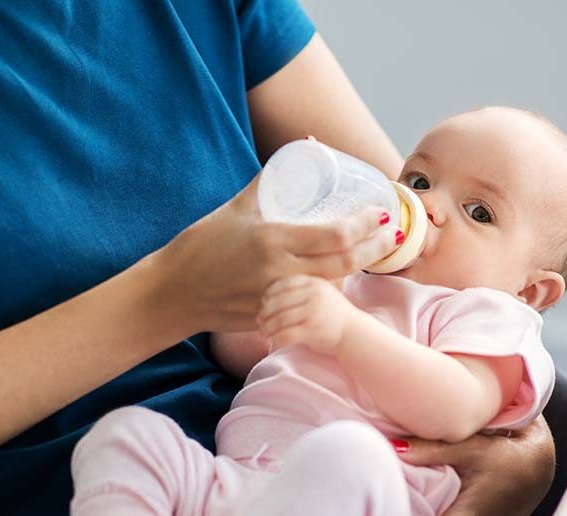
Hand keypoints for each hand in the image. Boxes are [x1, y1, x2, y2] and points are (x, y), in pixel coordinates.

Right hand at [149, 175, 397, 333]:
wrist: (173, 292)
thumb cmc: (201, 245)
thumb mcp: (235, 208)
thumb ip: (268, 181)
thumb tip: (300, 148)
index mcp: (272, 241)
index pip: (334, 236)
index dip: (364, 226)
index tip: (380, 213)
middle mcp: (279, 271)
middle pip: (344, 264)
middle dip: (375, 249)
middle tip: (392, 233)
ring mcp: (277, 297)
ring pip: (332, 285)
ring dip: (355, 269)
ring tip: (373, 251)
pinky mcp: (272, 315)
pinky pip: (309, 300)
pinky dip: (328, 287)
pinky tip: (341, 276)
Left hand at [256, 275, 354, 353]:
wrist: (354, 332)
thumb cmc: (331, 314)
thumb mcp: (320, 293)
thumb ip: (300, 289)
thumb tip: (265, 296)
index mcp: (314, 282)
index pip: (283, 284)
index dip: (269, 293)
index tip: (264, 303)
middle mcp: (314, 294)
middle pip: (278, 301)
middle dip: (265, 312)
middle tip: (259, 320)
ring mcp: (314, 312)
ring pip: (280, 319)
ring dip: (267, 327)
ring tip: (262, 332)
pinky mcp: (313, 330)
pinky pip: (286, 334)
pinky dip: (276, 338)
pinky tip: (274, 341)